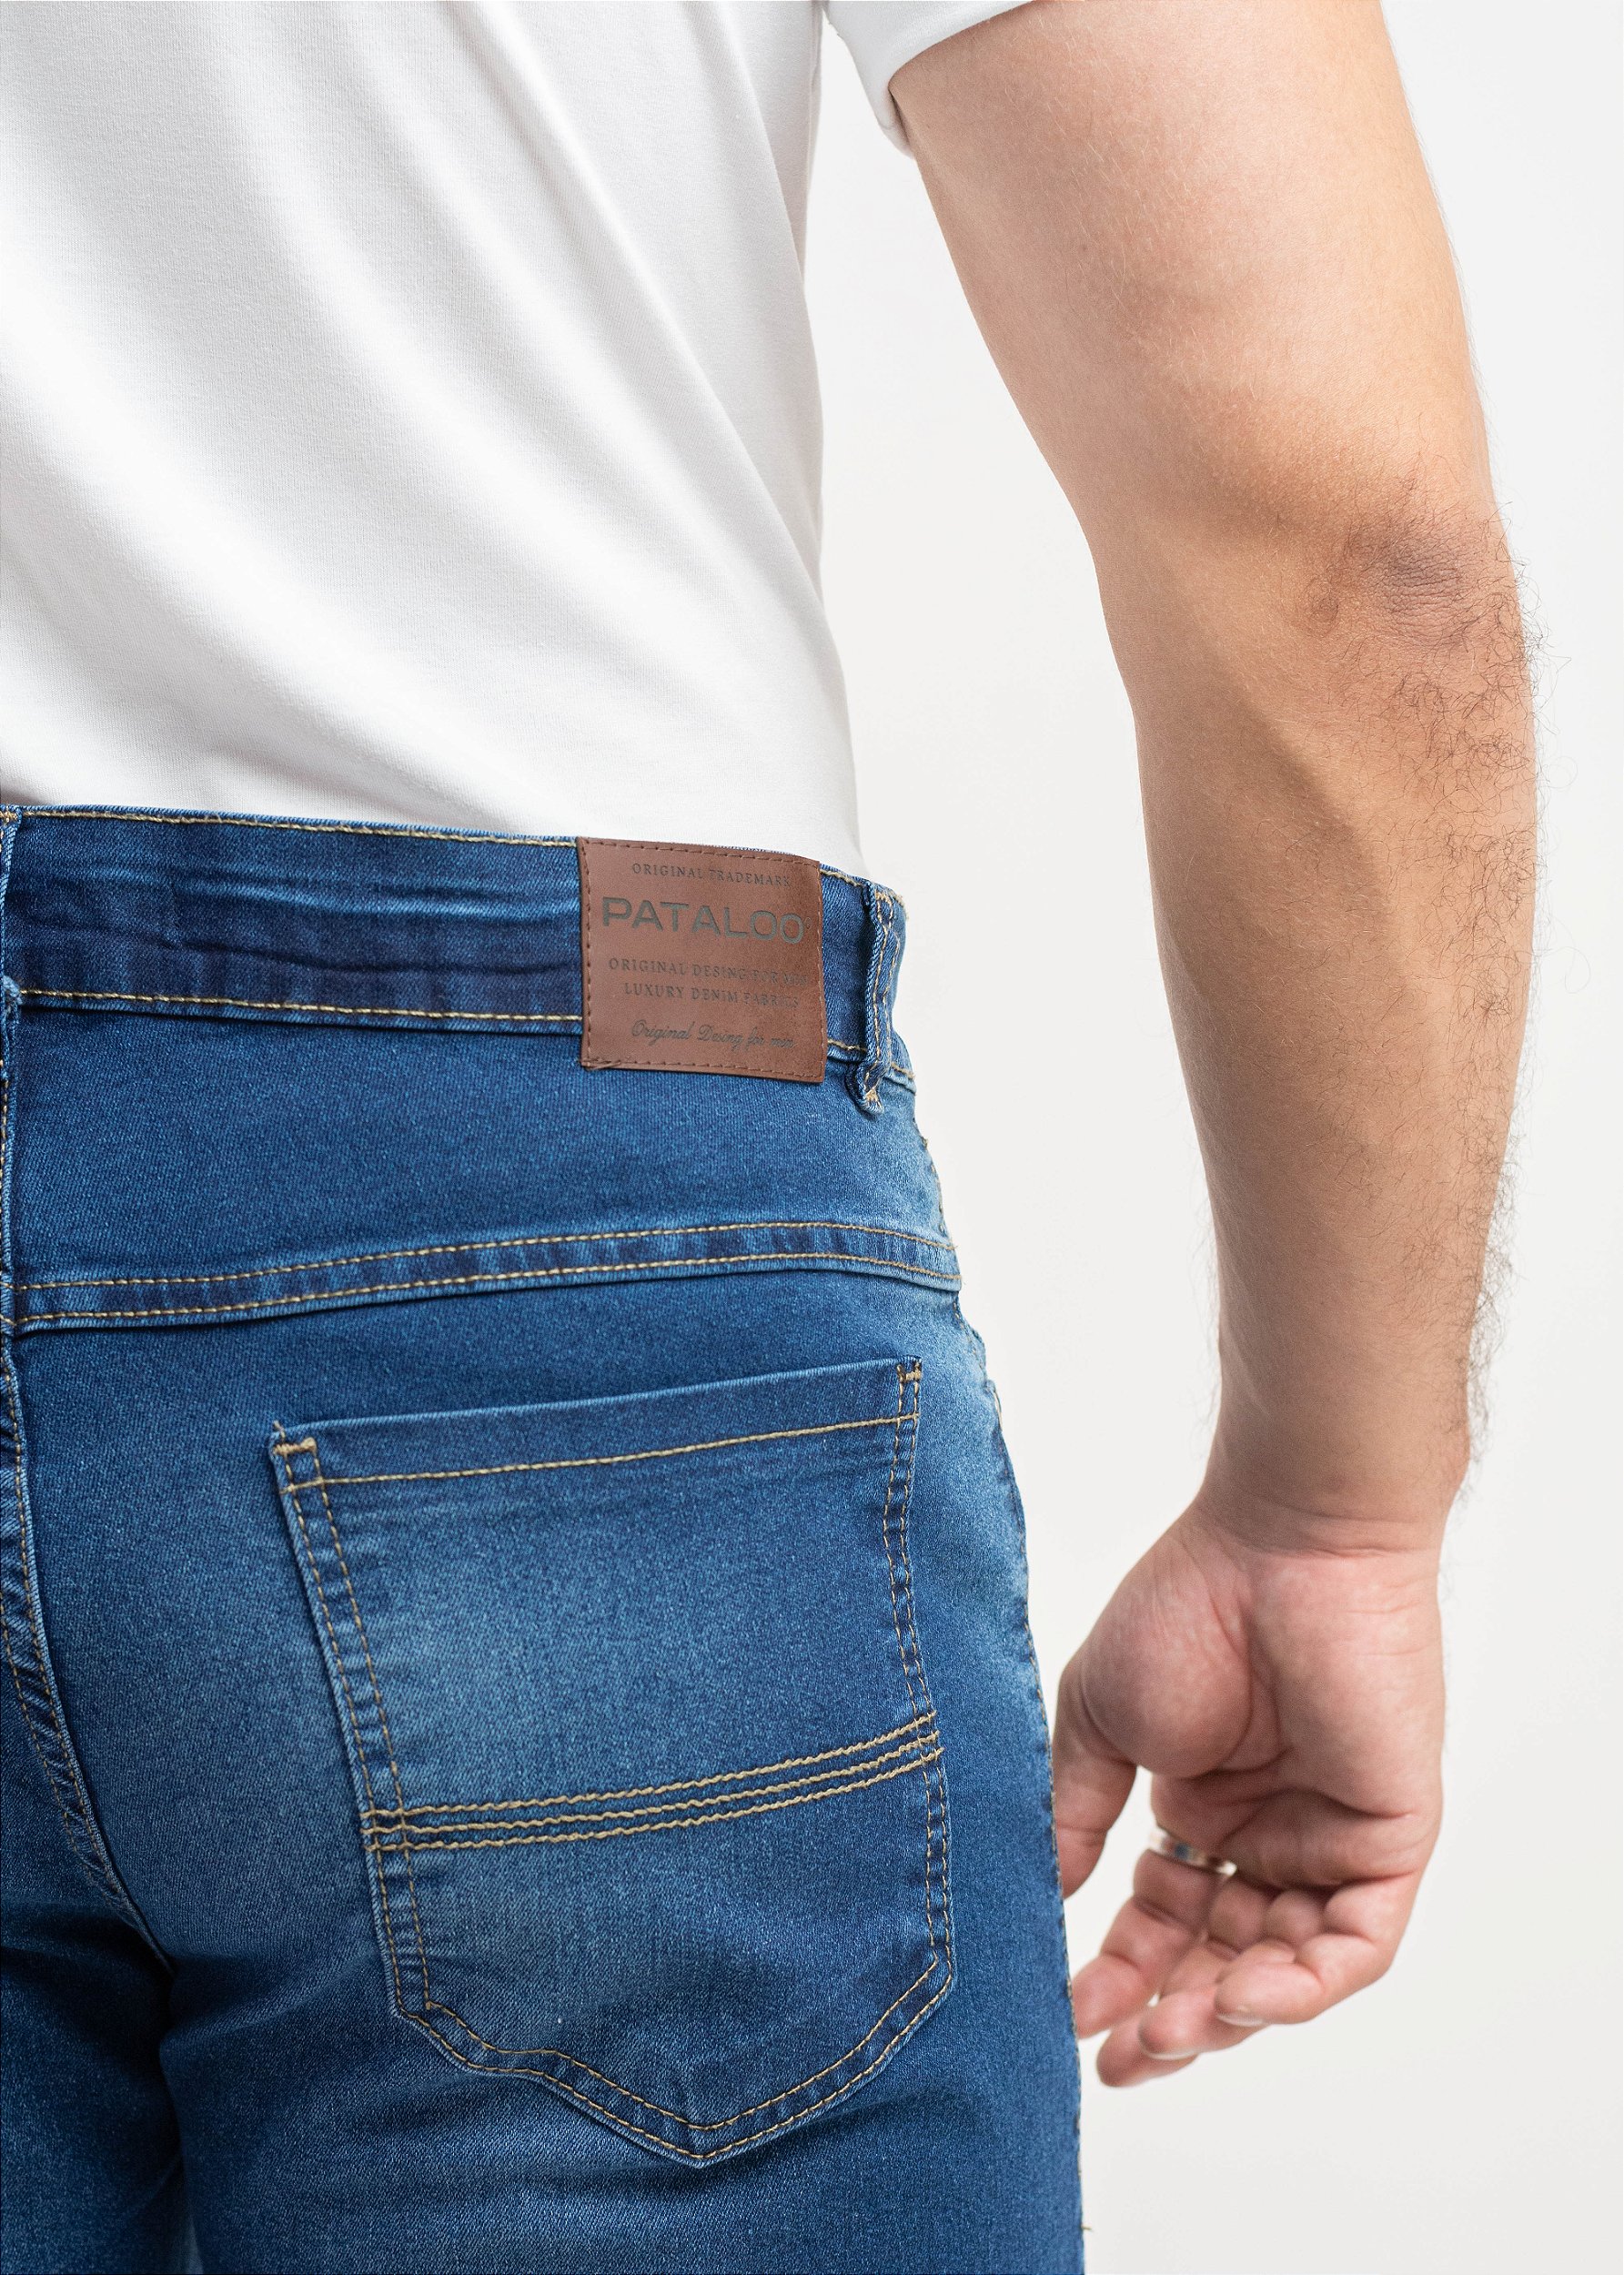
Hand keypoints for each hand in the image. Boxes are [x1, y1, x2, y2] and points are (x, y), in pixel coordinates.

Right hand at [1054, 1481, 1444, 2085]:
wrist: (1281, 1543)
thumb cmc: (1187, 1606)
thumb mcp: (1100, 1718)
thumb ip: (1078, 1812)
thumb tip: (1046, 1900)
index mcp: (1200, 1805)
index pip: (1163, 1919)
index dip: (1121, 1973)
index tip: (1071, 2016)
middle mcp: (1266, 1833)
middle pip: (1222, 1958)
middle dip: (1170, 2016)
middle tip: (1121, 2059)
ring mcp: (1328, 1839)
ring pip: (1286, 1966)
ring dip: (1229, 2012)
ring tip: (1169, 2034)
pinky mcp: (1389, 1839)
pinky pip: (1356, 1944)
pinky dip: (1302, 1983)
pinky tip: (1242, 1996)